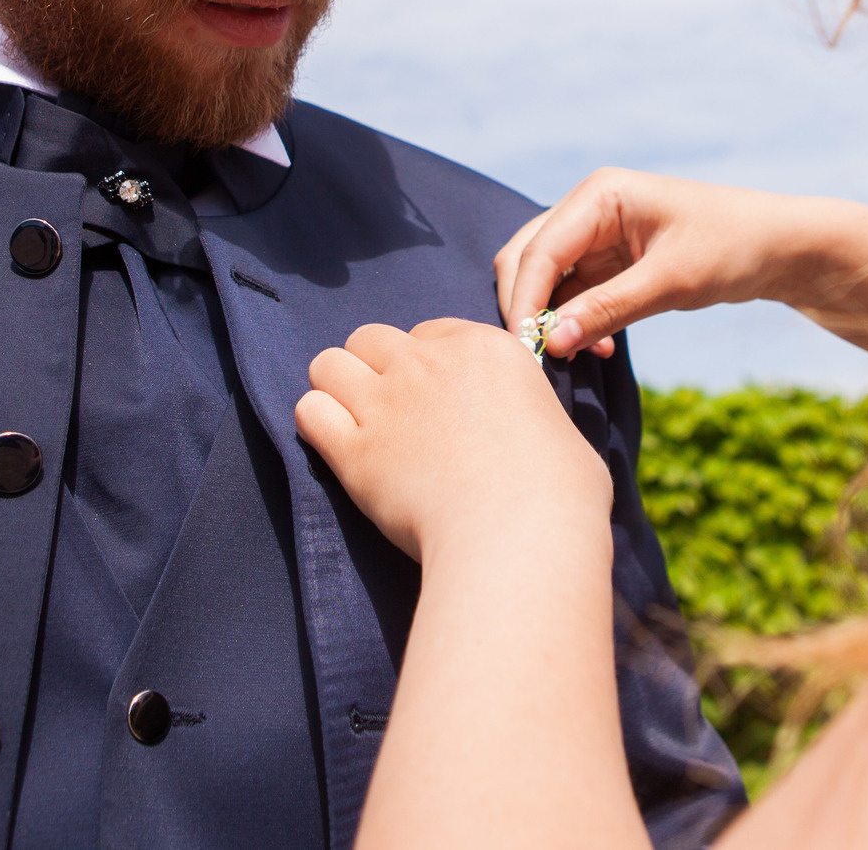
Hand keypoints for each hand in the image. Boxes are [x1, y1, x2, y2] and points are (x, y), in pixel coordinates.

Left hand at [295, 319, 610, 562]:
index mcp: (484, 349)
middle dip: (374, 368)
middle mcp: (428, 364)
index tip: (436, 400)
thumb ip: (527, 414)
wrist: (521, 535)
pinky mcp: (354, 451)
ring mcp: (386, 403)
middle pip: (371, 337)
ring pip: (328, 363)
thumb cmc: (559, 494)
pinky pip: (308, 411)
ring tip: (354, 424)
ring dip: (336, 390)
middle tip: (390, 412)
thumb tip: (525, 430)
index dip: (427, 365)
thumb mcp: (558, 429)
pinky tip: (338, 449)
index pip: (430, 332)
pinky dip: (316, 426)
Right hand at [495, 168, 833, 359]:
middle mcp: (589, 208)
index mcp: (600, 194)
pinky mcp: (608, 260)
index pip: (540, 250)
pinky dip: (575, 321)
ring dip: (552, 318)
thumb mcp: (671, 282)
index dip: (525, 300)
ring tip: (574, 356)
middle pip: (528, 259)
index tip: (525, 350)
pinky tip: (599, 348)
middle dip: (528, 308)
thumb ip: (608, 310)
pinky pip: (572, 293)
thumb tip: (551, 343)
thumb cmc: (731, 248)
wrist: (777, 248)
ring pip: (545, 279)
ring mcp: (596, 234)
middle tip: (538, 358)